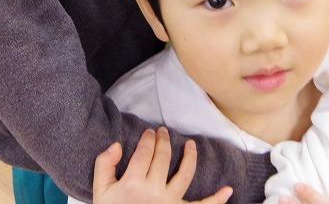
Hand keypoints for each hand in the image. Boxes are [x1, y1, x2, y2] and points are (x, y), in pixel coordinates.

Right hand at [92, 128, 232, 203]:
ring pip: (185, 174)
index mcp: (133, 182)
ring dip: (190, 156)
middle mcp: (154, 190)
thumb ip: (104, 165)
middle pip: (163, 157)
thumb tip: (117, 144)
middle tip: (163, 132)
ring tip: (190, 144)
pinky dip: (216, 200)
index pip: (145, 151)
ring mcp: (169, 202)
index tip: (149, 132)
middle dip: (163, 140)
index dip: (148, 138)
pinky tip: (228, 190)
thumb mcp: (100, 191)